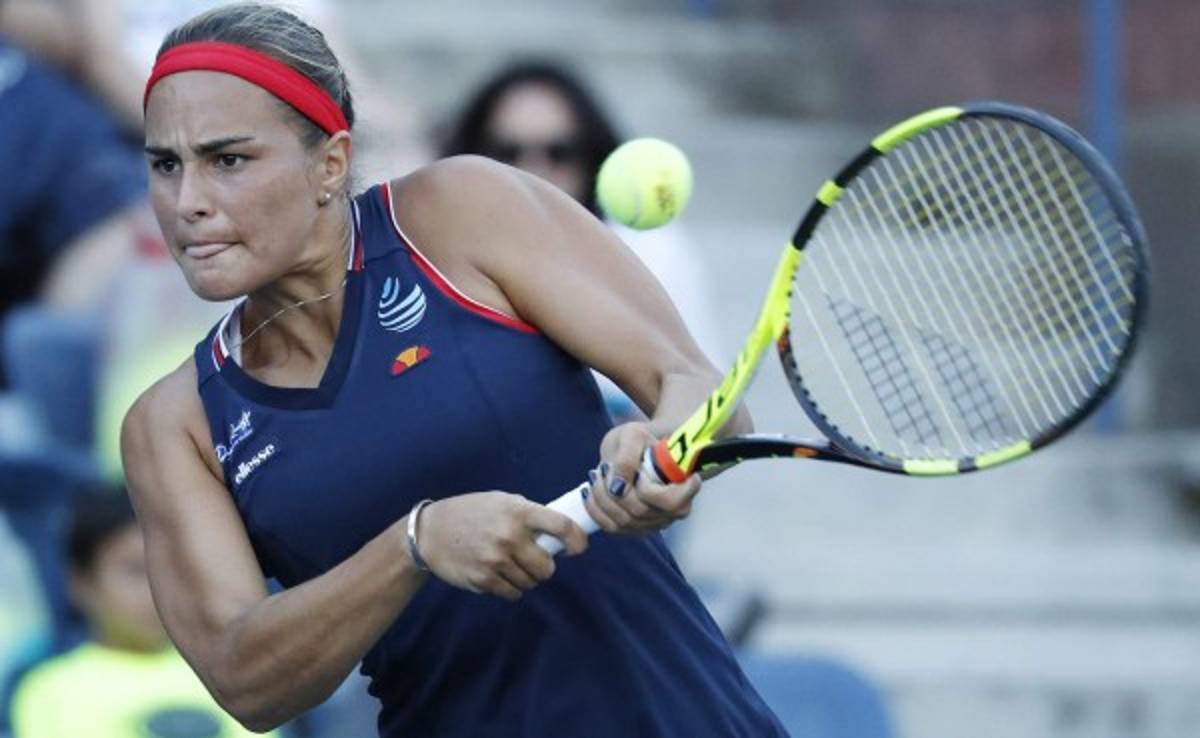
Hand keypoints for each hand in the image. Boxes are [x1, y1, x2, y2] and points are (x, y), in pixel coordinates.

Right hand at [415, 492, 587, 599]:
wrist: (430, 532)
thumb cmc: (470, 513)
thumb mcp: (501, 501)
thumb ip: (528, 514)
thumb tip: (559, 532)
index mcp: (519, 511)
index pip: (562, 526)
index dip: (577, 540)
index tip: (578, 548)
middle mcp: (510, 536)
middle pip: (547, 567)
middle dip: (543, 566)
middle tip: (532, 559)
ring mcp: (496, 560)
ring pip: (531, 583)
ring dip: (525, 577)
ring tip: (508, 564)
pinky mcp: (484, 580)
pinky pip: (513, 593)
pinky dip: (510, 587)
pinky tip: (497, 574)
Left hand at [583, 422, 701, 534]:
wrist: (633, 448)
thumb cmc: (639, 440)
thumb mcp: (633, 436)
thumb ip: (627, 457)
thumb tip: (618, 485)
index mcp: (683, 485)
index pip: (672, 502)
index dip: (650, 491)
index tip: (638, 472)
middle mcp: (673, 510)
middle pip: (641, 512)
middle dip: (615, 490)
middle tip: (604, 467)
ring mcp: (654, 522)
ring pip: (624, 521)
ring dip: (602, 497)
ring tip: (596, 474)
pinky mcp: (635, 528)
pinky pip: (612, 527)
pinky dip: (595, 509)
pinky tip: (588, 492)